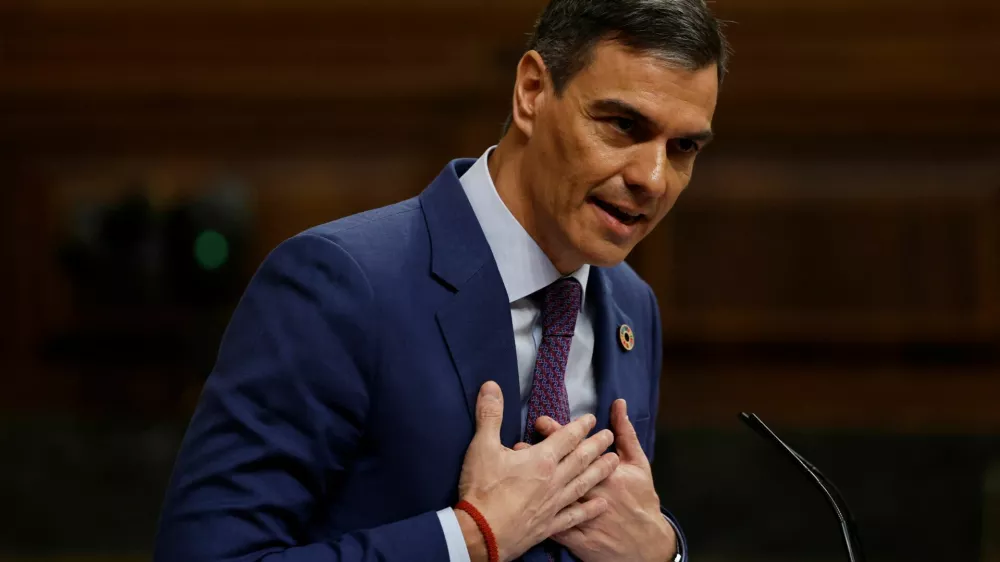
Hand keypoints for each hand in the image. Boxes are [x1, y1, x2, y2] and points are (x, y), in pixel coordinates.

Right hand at [456, 382, 619, 561]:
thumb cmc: (482, 489)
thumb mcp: (481, 447)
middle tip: (610, 436)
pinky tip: (601, 505)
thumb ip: (490, 415)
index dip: (580, 426)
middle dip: (597, 446)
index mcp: (541, 460)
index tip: (592, 419)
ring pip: (584, 484)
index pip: (566, 438)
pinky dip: (589, 509)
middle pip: (581, 459)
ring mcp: (554, 504)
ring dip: (600, 471)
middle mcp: (554, 480)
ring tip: (615, 462)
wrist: (481, 534)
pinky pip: (575, 515)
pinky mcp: (550, 525)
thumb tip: (491, 385)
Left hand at [513, 399, 676, 561]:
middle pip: (560, 470)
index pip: (577, 448)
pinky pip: (552, 528)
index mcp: (606, 473)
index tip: (540, 422)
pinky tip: (520, 506)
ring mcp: (583, 518)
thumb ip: (626, 432)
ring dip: (532, 484)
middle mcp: (591, 493)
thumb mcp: (639, 464)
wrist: (645, 544)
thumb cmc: (641, 499)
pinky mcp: (575, 538)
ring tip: (512, 470)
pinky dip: (536, 517)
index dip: (558, 433)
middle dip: (537, 456)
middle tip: (516, 444)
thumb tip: (619, 404)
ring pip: (551, 497)